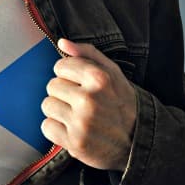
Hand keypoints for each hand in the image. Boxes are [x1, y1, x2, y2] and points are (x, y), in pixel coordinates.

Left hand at [40, 38, 135, 171]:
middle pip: (52, 86)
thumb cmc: (122, 104)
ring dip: (58, 110)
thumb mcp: (113, 73)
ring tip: (76, 115)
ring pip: (47, 105)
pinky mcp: (74, 142)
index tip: (80, 84)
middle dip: (63, 93)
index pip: (60, 66)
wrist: (137, 142)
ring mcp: (81, 122)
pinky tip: (72, 129)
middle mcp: (89, 99)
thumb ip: (88, 54)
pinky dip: (56, 129)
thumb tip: (62, 42)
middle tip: (81, 102)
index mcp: (99, 78)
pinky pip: (46, 126)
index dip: (68, 74)